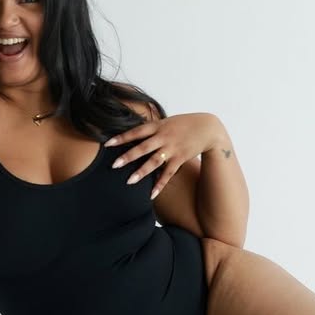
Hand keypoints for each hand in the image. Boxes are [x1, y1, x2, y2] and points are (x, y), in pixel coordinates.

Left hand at [105, 113, 222, 199]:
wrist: (208, 128)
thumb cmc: (183, 124)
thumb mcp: (166, 121)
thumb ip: (150, 128)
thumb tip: (133, 131)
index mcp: (158, 126)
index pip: (136, 132)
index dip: (122, 137)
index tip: (107, 144)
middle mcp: (163, 137)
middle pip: (143, 147)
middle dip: (128, 156)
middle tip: (113, 165)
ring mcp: (172, 148)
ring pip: (155, 161)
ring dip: (142, 172)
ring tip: (129, 181)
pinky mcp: (180, 158)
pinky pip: (168, 173)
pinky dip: (160, 184)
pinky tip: (151, 194)